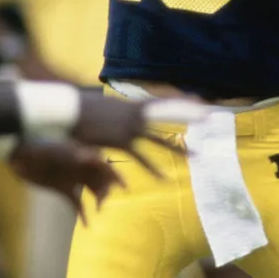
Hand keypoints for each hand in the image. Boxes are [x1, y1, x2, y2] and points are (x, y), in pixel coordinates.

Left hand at [9, 140, 123, 224]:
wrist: (18, 153)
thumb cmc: (38, 147)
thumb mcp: (57, 149)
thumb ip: (74, 153)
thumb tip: (92, 157)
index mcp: (82, 155)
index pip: (104, 165)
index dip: (115, 175)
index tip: (124, 186)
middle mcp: (81, 167)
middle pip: (101, 180)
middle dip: (106, 190)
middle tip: (102, 201)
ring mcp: (73, 178)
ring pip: (93, 191)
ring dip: (98, 200)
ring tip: (98, 209)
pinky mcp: (63, 189)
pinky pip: (77, 203)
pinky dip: (83, 214)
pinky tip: (88, 225)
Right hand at [71, 90, 215, 175]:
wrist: (69, 110)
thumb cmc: (80, 108)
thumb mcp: (100, 106)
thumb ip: (113, 112)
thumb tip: (114, 111)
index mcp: (131, 105)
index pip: (161, 101)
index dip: (180, 100)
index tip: (198, 99)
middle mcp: (134, 115)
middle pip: (167, 115)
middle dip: (189, 114)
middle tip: (209, 117)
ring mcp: (129, 128)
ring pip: (159, 140)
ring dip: (179, 149)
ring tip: (197, 156)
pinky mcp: (121, 142)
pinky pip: (141, 158)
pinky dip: (152, 169)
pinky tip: (164, 178)